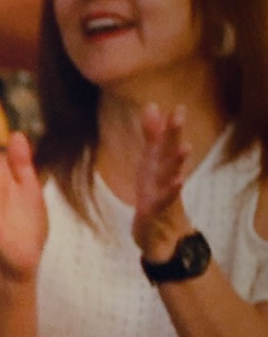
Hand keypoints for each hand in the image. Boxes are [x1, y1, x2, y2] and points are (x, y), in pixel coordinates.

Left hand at [132, 103, 194, 259]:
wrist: (157, 230)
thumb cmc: (155, 190)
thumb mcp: (151, 161)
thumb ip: (153, 135)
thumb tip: (152, 106)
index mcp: (160, 163)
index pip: (164, 141)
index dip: (169, 125)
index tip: (177, 106)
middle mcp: (165, 175)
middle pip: (170, 153)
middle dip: (174, 134)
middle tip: (180, 114)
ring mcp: (163, 192)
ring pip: (171, 175)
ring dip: (178, 162)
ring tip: (185, 147)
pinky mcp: (157, 210)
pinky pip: (165, 199)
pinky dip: (171, 190)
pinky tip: (179, 181)